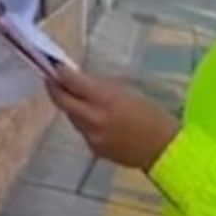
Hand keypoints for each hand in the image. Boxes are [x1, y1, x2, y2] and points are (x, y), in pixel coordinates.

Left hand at [46, 66, 179, 170]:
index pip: (72, 82)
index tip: (55, 66)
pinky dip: (85, 121)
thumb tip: (81, 81)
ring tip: (76, 97)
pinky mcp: (94, 149)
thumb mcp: (127, 92)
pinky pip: (83, 130)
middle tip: (51, 79)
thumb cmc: (152, 115)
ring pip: (72, 117)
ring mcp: (92, 136)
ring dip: (72, 105)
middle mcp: (93, 119)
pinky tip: (95, 118)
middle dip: (55, 89)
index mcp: (105, 99)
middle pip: (62, 101)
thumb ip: (101, 87)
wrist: (164, 149)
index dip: (60, 73)